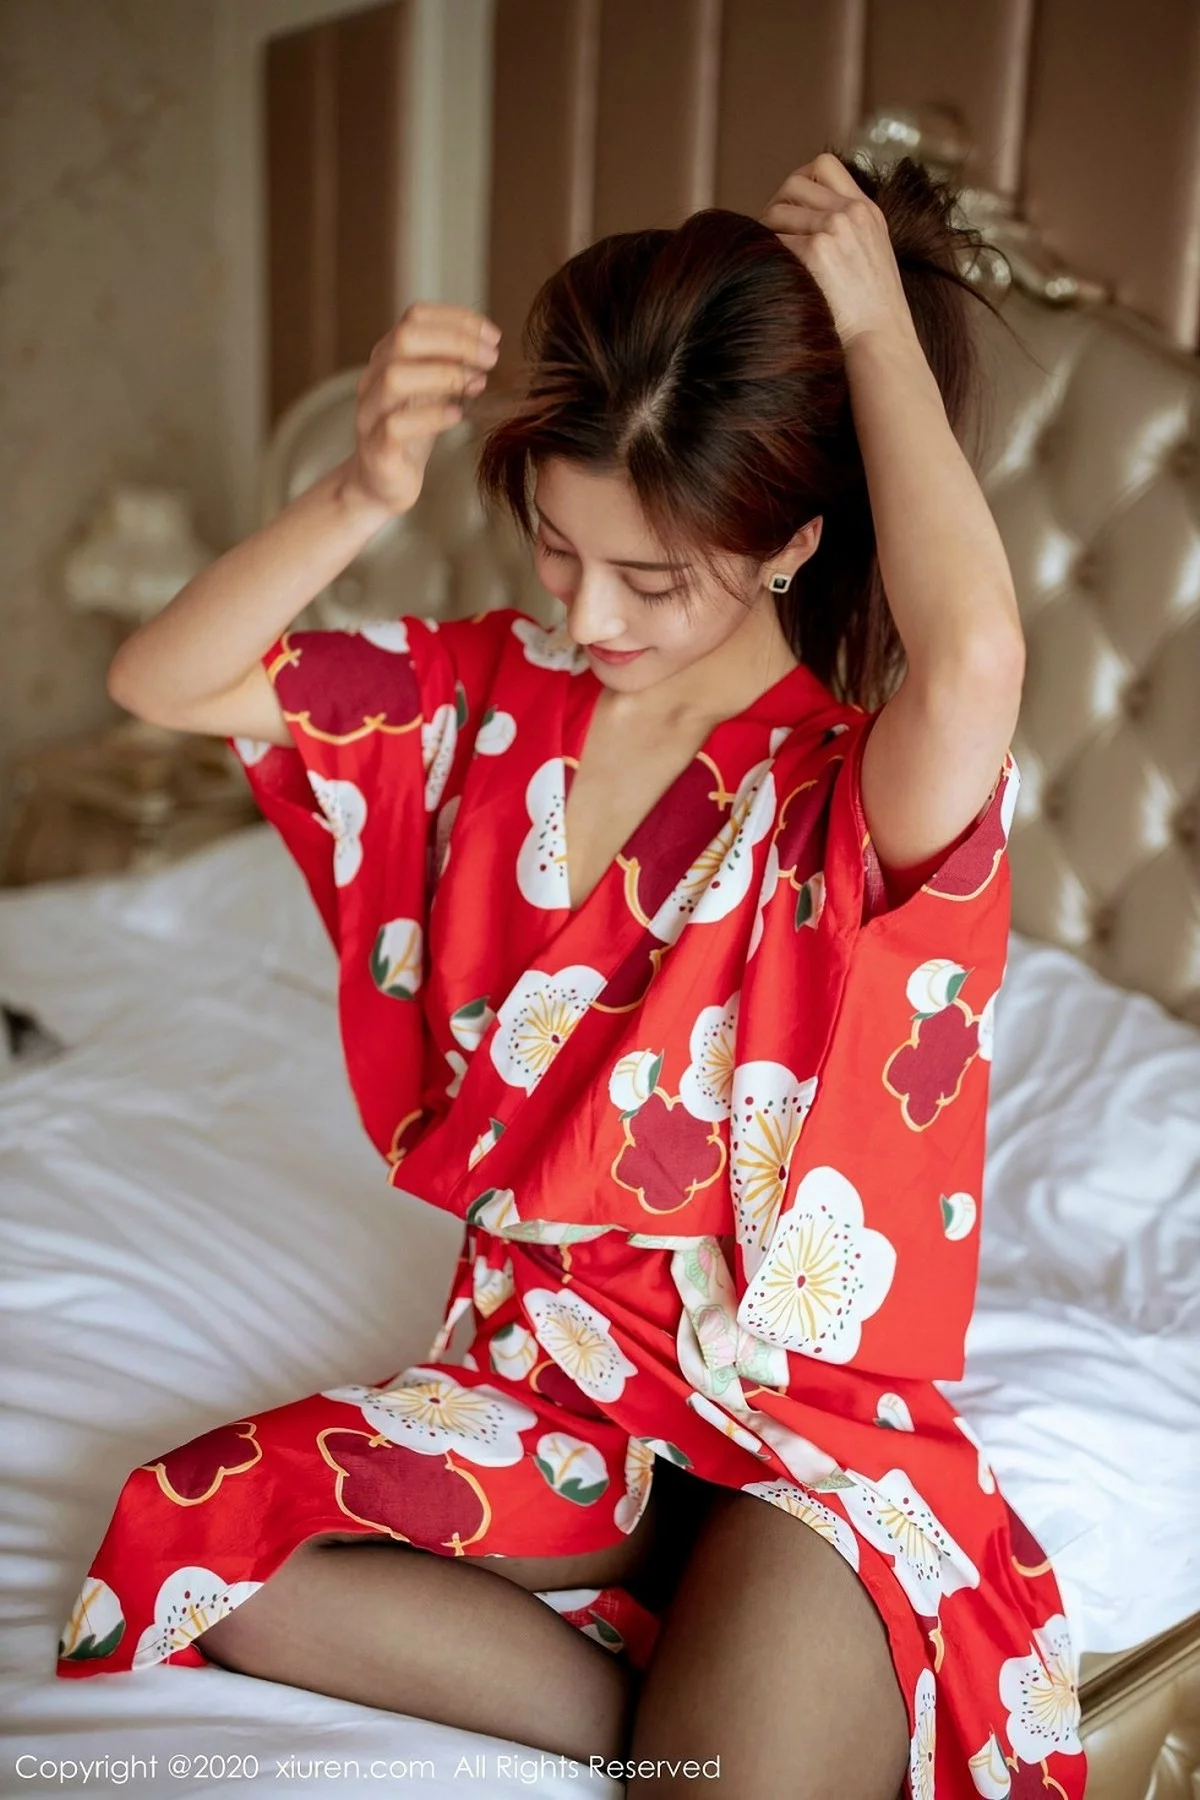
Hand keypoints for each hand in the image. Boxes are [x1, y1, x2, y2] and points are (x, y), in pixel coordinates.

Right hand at [349, 301, 501, 513]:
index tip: (492, 335)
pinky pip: (396, 425)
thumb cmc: (411, 433)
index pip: (415, 317)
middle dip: (454, 341)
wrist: (382, 483)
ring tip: (477, 383)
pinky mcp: (376, 448)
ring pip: (395, 377)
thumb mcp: (435, 393)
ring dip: (443, 374)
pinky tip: (457, 415)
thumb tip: (486, 349)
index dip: (456, 319)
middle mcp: (373, 378)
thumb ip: (453, 369)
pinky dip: (431, 416)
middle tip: (490, 357)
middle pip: (404, 339)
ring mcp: (370, 412)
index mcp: (388, 358)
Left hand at [760, 152, 917, 351]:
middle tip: (769, 238)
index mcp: (866, 210)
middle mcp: (851, 213)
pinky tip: (770, 275)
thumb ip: (847, 229)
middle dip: (775, 209)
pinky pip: (773, 240)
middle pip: (793, 185)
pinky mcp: (815, 251)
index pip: (823, 166)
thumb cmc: (871, 312)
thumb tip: (800, 217)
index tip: (790, 211)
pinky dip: (766, 255)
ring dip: (766, 234)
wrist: (880, 341)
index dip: (798, 182)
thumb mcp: (871, 255)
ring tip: (770, 260)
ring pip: (778, 211)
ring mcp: (834, 229)